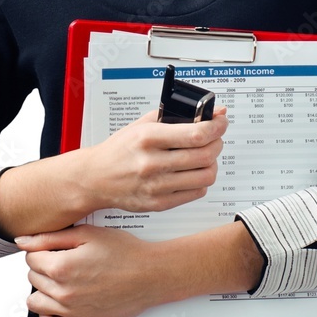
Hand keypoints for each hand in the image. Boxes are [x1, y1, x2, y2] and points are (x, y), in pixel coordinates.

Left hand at [16, 225, 158, 316]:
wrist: (150, 275)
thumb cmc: (125, 253)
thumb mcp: (87, 234)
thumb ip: (51, 237)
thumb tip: (23, 241)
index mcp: (61, 267)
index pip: (30, 257)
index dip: (41, 249)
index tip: (53, 248)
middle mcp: (62, 292)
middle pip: (32, 277)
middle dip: (43, 266)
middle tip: (62, 260)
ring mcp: (70, 311)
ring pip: (34, 302)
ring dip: (42, 289)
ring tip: (59, 280)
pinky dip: (48, 313)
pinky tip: (59, 302)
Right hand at [79, 106, 227, 213]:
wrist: (95, 178)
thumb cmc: (120, 150)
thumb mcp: (142, 124)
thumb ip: (178, 116)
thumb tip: (214, 112)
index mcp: (148, 138)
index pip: (196, 134)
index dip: (216, 127)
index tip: (221, 122)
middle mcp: (152, 163)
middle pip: (204, 155)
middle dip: (217, 143)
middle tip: (214, 138)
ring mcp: (156, 186)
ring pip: (205, 176)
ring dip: (211, 163)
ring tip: (203, 156)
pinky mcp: (159, 203)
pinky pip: (196, 192)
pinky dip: (200, 181)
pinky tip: (191, 172)